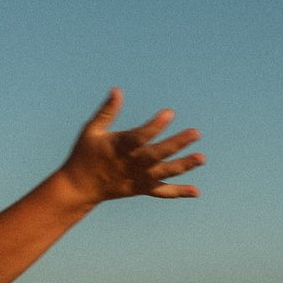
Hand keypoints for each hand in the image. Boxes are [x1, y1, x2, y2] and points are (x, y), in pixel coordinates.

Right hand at [56, 88, 202, 206]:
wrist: (80, 187)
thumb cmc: (85, 153)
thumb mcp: (91, 130)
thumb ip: (107, 111)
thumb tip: (117, 90)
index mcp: (119, 147)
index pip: (140, 136)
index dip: (155, 126)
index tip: (170, 113)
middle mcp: (131, 164)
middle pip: (157, 155)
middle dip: (177, 144)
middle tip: (196, 133)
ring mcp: (137, 178)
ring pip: (164, 173)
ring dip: (183, 166)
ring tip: (202, 158)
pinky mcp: (141, 188)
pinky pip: (162, 192)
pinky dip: (178, 192)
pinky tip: (196, 191)